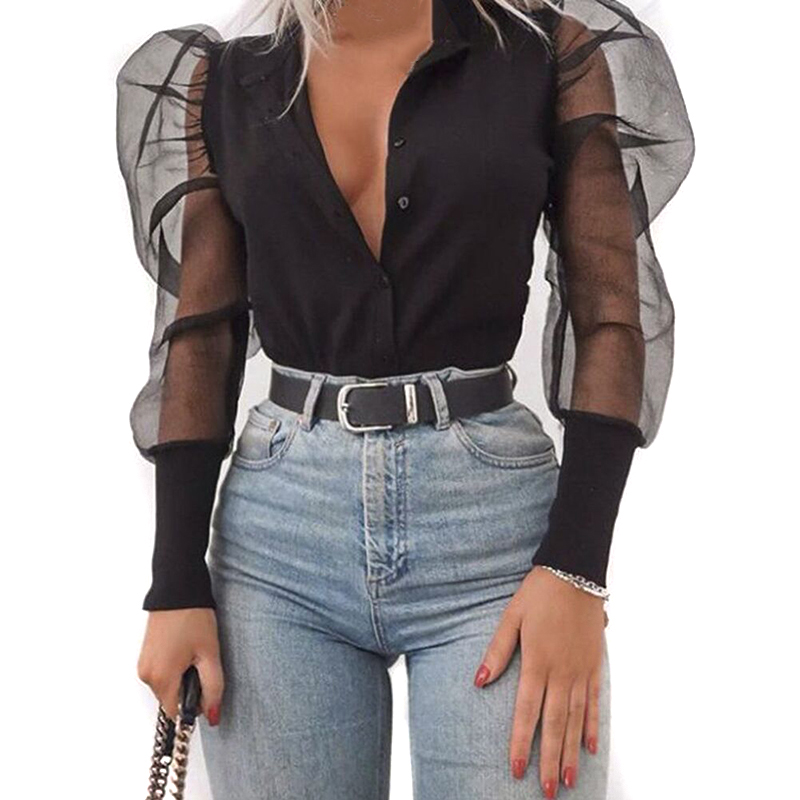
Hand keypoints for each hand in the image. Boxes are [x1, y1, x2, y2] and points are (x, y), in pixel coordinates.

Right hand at [137, 608, 224, 725]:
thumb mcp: (210, 654)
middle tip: (201, 662)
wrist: (178, 590)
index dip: (195, 703)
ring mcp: (143, 664)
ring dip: (182, 677)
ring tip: (193, 651)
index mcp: (161, 678)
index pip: (177, 712)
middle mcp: (147, 675)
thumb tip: (212, 715)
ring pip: (167, 686)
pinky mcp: (145, 656)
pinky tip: (184, 648)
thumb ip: (213, 688)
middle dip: (188, 688)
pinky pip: (161, 673)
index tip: (205, 685)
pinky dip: (174, 668)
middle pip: (171, 699)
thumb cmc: (193, 617)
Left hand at [473, 565, 605, 796]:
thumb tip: (479, 681)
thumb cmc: (539, 593)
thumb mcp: (511, 616)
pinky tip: (589, 747)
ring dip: (570, 752)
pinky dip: (592, 726)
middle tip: (546, 791)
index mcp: (537, 662)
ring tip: (568, 780)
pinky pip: (594, 702)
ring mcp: (580, 671)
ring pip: (576, 720)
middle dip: (549, 760)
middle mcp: (561, 672)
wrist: (575, 571)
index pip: (527, 711)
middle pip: (554, 724)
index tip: (517, 769)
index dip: (522, 742)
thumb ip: (497, 650)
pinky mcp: (593, 665)